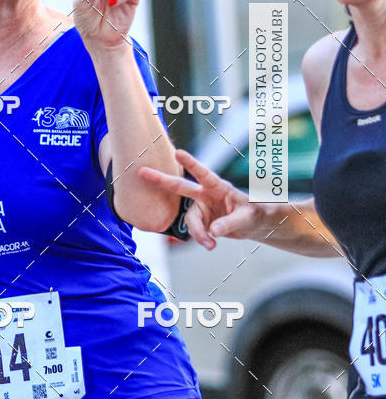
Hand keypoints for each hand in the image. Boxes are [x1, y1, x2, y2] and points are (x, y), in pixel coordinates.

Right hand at [139, 149, 270, 249]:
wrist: (255, 225)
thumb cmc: (255, 214)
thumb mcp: (249, 218)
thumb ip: (230, 224)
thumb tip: (213, 231)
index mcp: (219, 187)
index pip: (203, 174)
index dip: (191, 164)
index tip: (178, 153)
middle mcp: (206, 195)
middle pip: (180, 187)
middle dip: (161, 180)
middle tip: (142, 172)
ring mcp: (202, 208)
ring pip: (189, 220)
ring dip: (197, 233)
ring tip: (211, 245)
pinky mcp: (201, 221)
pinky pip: (194, 232)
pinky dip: (201, 239)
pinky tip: (211, 244)